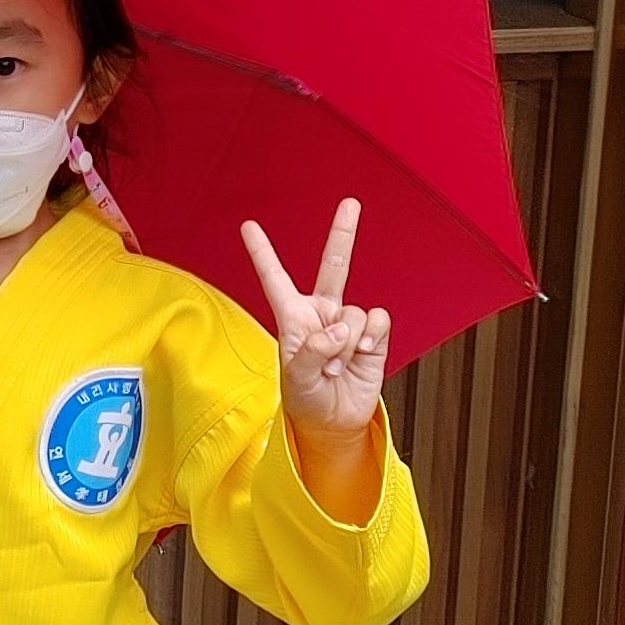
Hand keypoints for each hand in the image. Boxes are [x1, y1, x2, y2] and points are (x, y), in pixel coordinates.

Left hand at [241, 200, 390, 438]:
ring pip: (355, 312)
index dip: (262, 253)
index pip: (275, 279)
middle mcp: (322, 314)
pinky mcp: (373, 336)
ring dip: (347, 343)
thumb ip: (312, 350)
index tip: (247, 225)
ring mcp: (348, 323)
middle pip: (334, 266)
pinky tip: (361, 355)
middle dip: (343, 233)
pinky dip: (370, 338)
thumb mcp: (295, 378)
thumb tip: (341, 329)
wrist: (335, 422)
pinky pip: (377, 320)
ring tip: (336, 367)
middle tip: (351, 203)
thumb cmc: (306, 399)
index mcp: (293, 318)